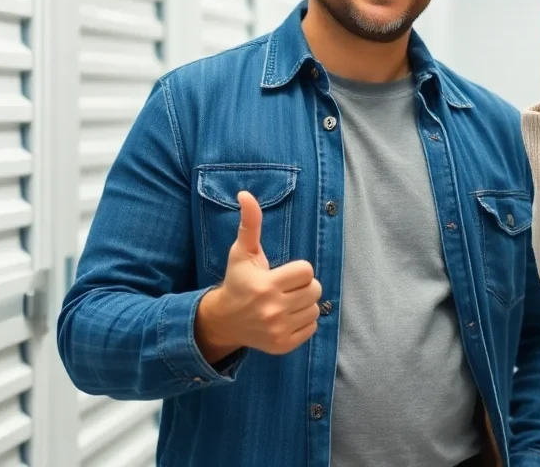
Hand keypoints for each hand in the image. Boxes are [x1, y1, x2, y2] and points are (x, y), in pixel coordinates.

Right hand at [195, 191, 321, 361]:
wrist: (223, 321)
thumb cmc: (237, 281)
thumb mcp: (242, 252)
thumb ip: (250, 224)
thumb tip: (246, 194)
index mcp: (265, 285)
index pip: (307, 271)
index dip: (297, 270)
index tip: (281, 273)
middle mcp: (272, 310)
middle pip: (315, 290)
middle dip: (303, 286)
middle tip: (284, 288)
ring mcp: (277, 330)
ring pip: (316, 309)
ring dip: (304, 304)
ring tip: (284, 302)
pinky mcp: (282, 345)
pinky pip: (312, 327)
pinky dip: (303, 321)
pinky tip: (285, 317)